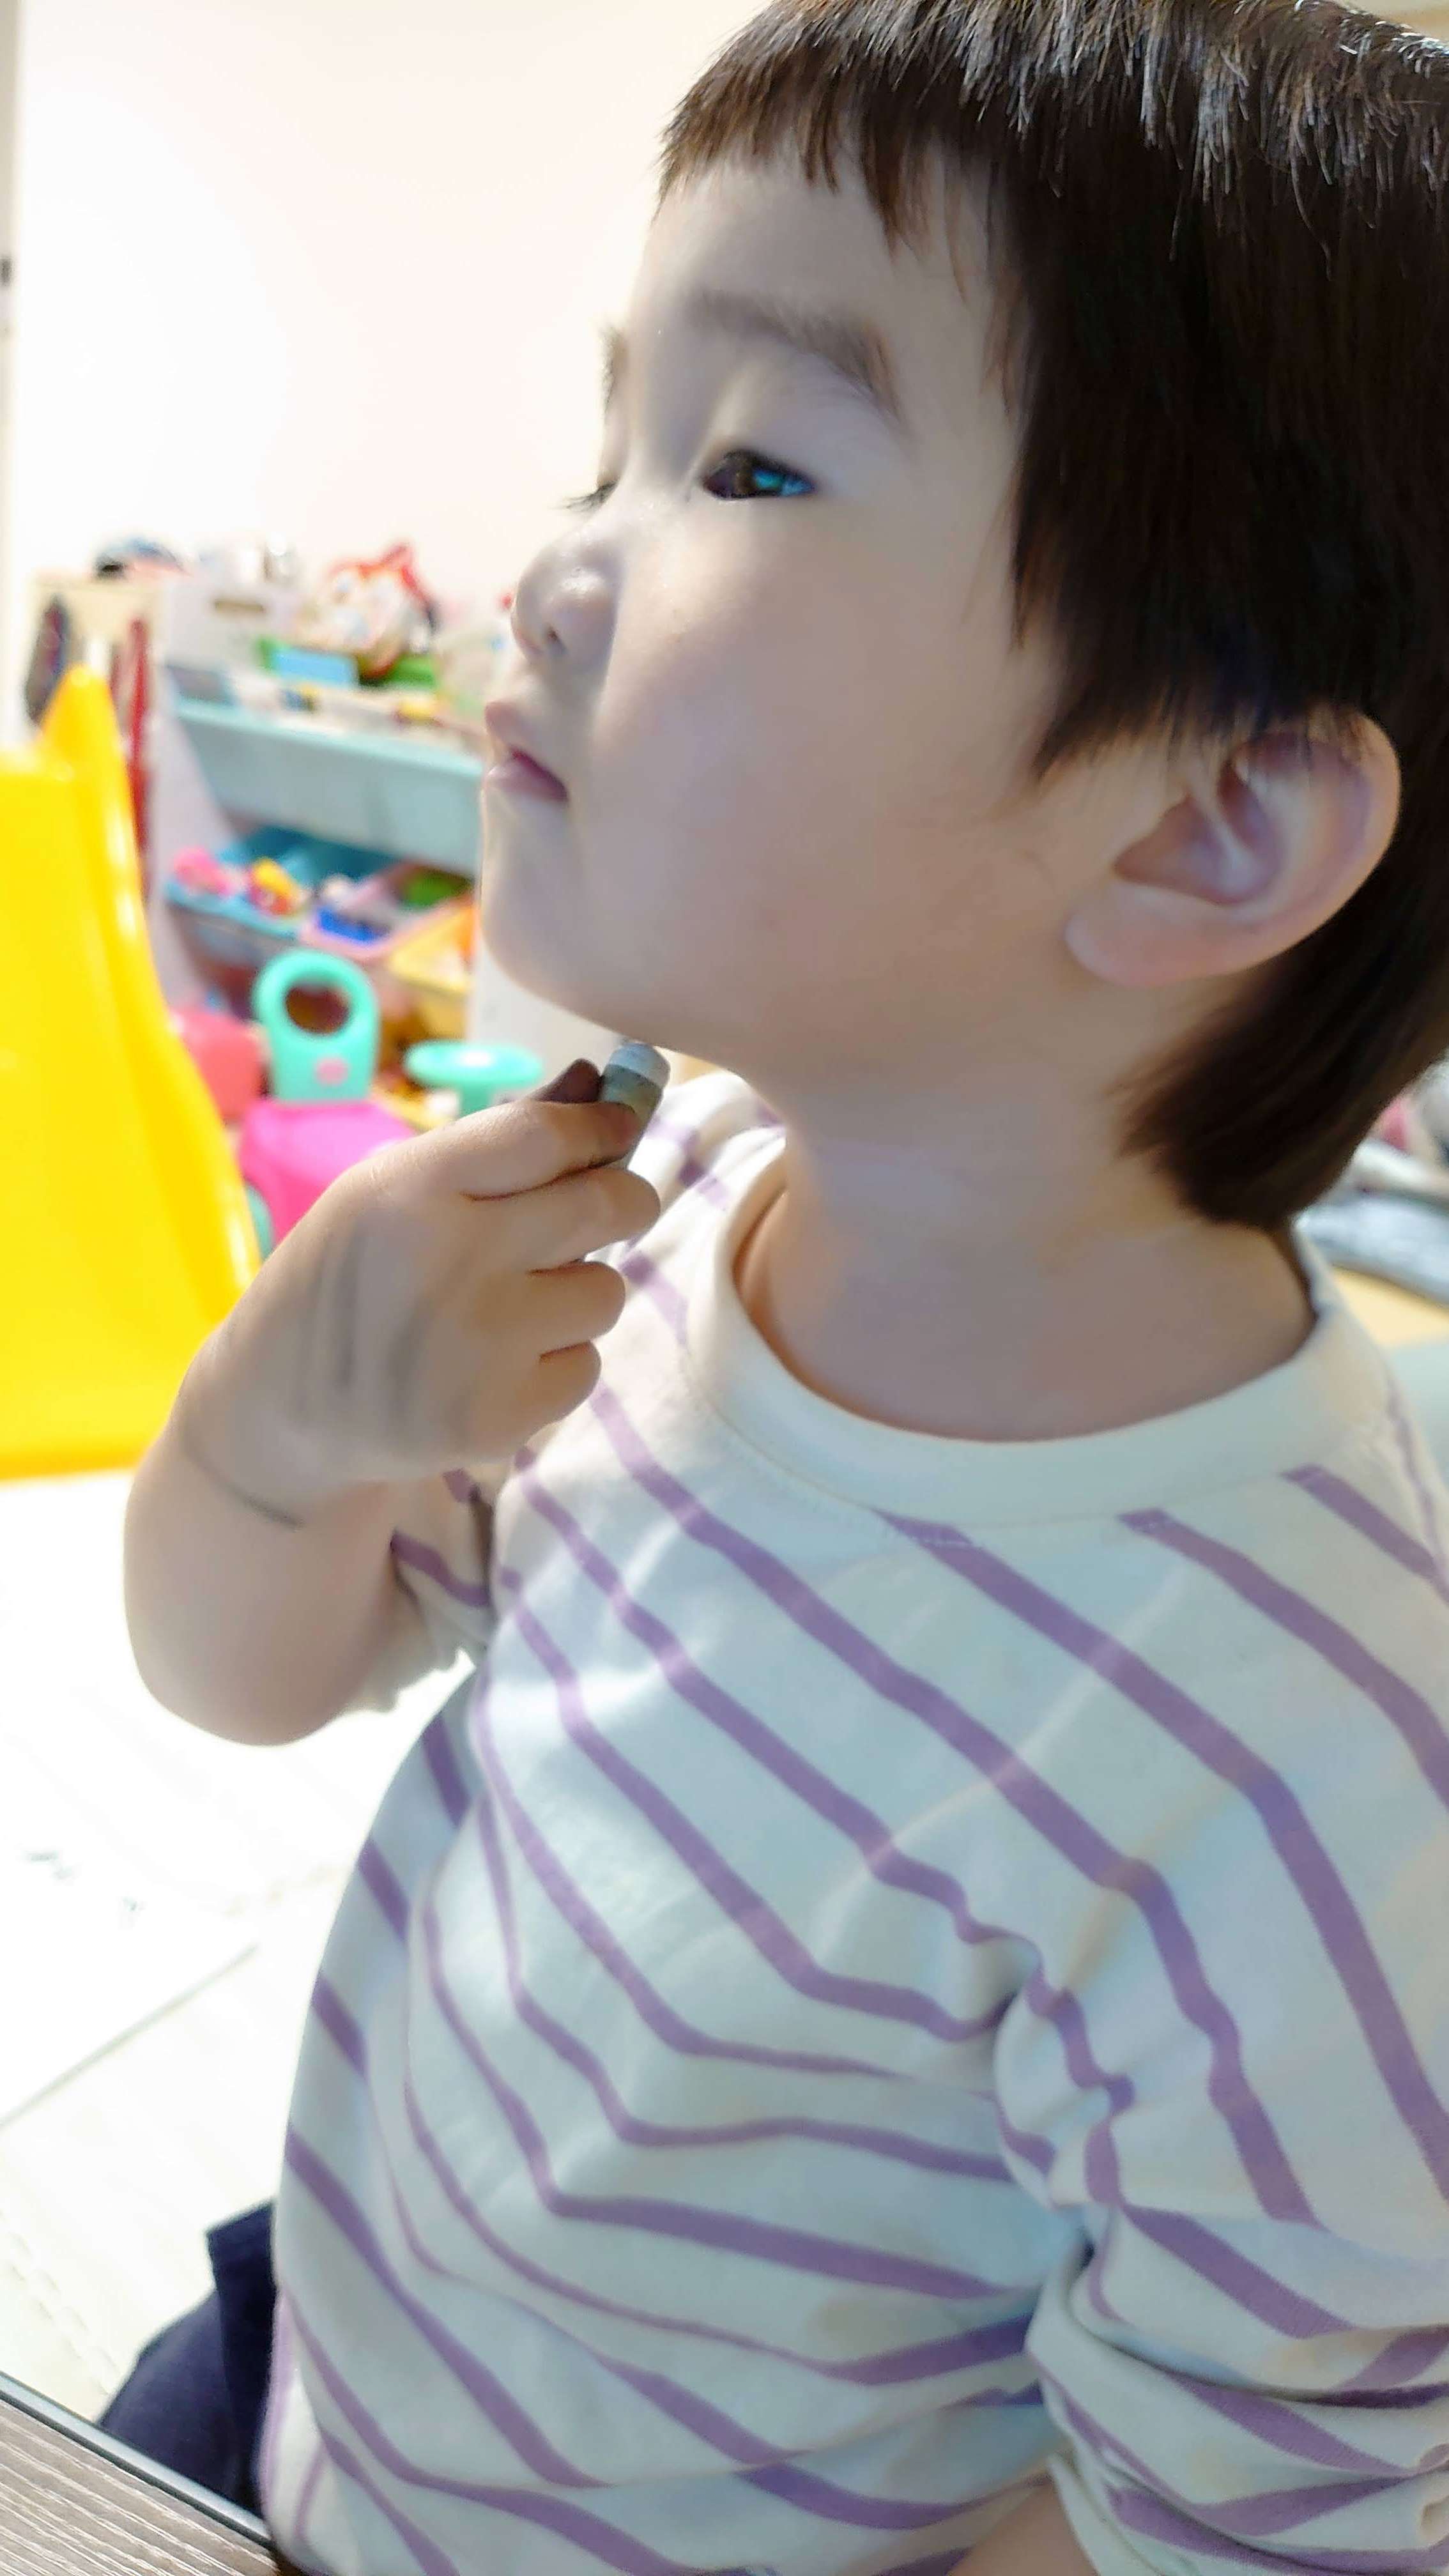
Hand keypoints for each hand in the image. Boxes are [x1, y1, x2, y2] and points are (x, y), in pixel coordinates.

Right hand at [175, 1060, 659, 1523]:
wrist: (279, 1407)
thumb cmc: (348, 1279)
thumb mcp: (389, 1190)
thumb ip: (495, 1141)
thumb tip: (597, 1082)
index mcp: (408, 1191)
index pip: (545, 1135)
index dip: (600, 1126)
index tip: (619, 1128)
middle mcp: (446, 1262)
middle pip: (603, 1205)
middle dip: (624, 1201)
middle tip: (611, 1208)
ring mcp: (476, 1348)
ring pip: (605, 1293)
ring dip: (577, 1293)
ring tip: (510, 1308)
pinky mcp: (497, 1419)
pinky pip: (585, 1366)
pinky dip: (556, 1364)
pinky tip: (495, 1367)